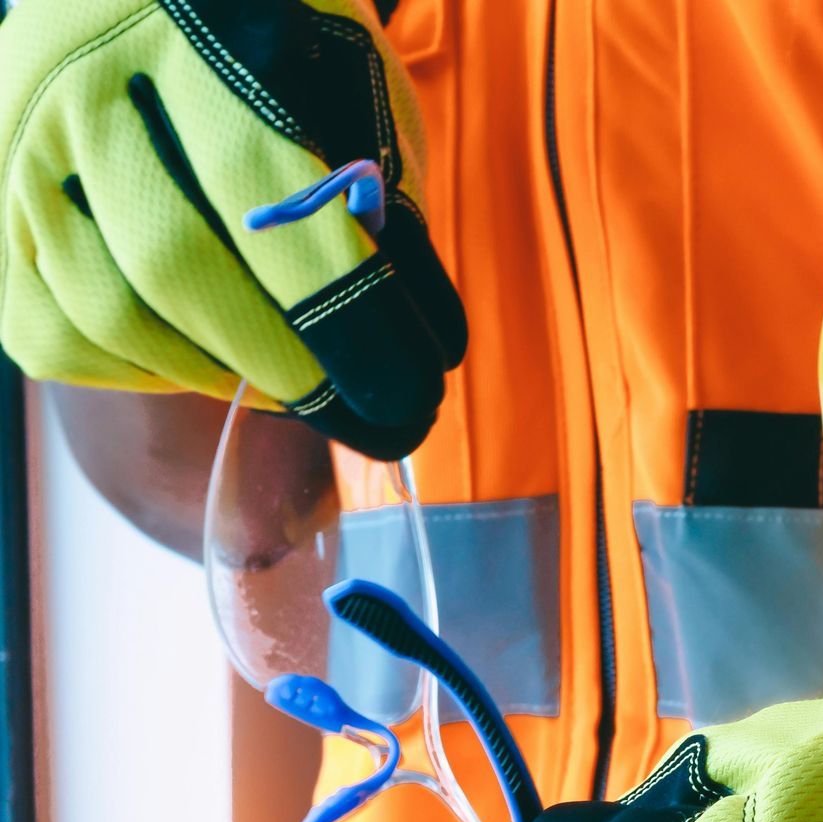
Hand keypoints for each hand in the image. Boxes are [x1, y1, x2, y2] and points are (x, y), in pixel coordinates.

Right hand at [0, 0, 463, 458]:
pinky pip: (51, 336)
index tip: (411, 392)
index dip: (346, 314)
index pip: (270, 198)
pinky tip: (209, 365)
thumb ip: (379, 202)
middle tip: (368, 418)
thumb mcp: (350, 93)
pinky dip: (142, 376)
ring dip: (223, 377)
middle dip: (292, 369)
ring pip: (110, 314)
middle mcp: (83, 84)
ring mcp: (18, 148)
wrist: (150, 8)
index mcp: (196, 38)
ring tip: (298, 387)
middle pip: (176, 266)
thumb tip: (421, 343)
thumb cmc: (276, 61)